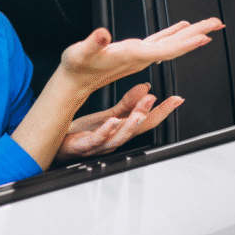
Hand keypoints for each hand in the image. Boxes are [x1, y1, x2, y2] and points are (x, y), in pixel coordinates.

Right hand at [58, 17, 224, 96]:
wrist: (73, 82)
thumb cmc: (76, 69)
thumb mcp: (79, 53)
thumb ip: (92, 44)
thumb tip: (102, 35)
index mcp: (132, 57)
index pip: (165, 50)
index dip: (185, 43)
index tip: (204, 36)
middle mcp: (140, 58)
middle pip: (176, 46)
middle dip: (198, 34)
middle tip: (218, 23)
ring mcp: (140, 56)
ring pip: (172, 44)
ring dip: (191, 34)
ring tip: (208, 25)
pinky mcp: (135, 53)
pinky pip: (161, 43)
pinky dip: (174, 34)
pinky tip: (181, 29)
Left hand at [58, 83, 182, 158]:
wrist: (57, 145)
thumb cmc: (83, 133)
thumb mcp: (107, 115)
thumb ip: (126, 104)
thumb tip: (145, 88)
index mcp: (120, 130)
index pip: (146, 120)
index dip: (162, 111)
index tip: (177, 99)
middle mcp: (113, 138)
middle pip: (136, 130)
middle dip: (150, 116)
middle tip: (160, 101)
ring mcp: (99, 144)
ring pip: (119, 137)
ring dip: (131, 124)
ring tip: (140, 112)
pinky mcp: (83, 145)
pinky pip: (96, 140)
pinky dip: (105, 131)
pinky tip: (111, 121)